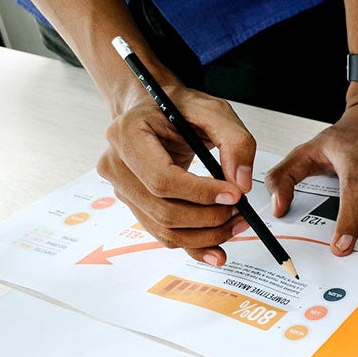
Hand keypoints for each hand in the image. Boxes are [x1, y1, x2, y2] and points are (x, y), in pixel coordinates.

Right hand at [97, 81, 257, 265]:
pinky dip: (193, 245)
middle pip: (163, 210)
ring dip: (206, 235)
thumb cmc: (180, 107)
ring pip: (164, 229)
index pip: (162, 178)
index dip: (200, 193)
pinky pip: (163, 235)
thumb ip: (236, 142)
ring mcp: (122, 189)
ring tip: (236, 222)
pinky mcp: (135, 205)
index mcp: (128, 135)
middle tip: (241, 210)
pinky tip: (217, 249)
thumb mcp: (214, 111)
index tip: (234, 195)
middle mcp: (116, 165)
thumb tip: (241, 184)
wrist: (156, 110)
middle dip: (208, 218)